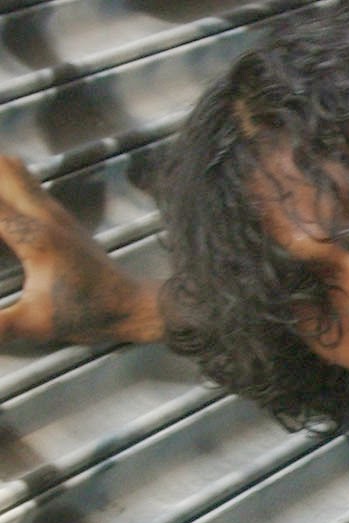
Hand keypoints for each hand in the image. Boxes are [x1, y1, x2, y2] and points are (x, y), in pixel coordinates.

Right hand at [0, 156, 161, 345]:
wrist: (134, 306)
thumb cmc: (90, 313)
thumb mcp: (36, 325)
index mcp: (34, 236)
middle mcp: (44, 215)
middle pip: (1, 168)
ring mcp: (55, 212)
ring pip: (14, 168)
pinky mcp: (62, 217)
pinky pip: (26, 182)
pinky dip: (3, 180)